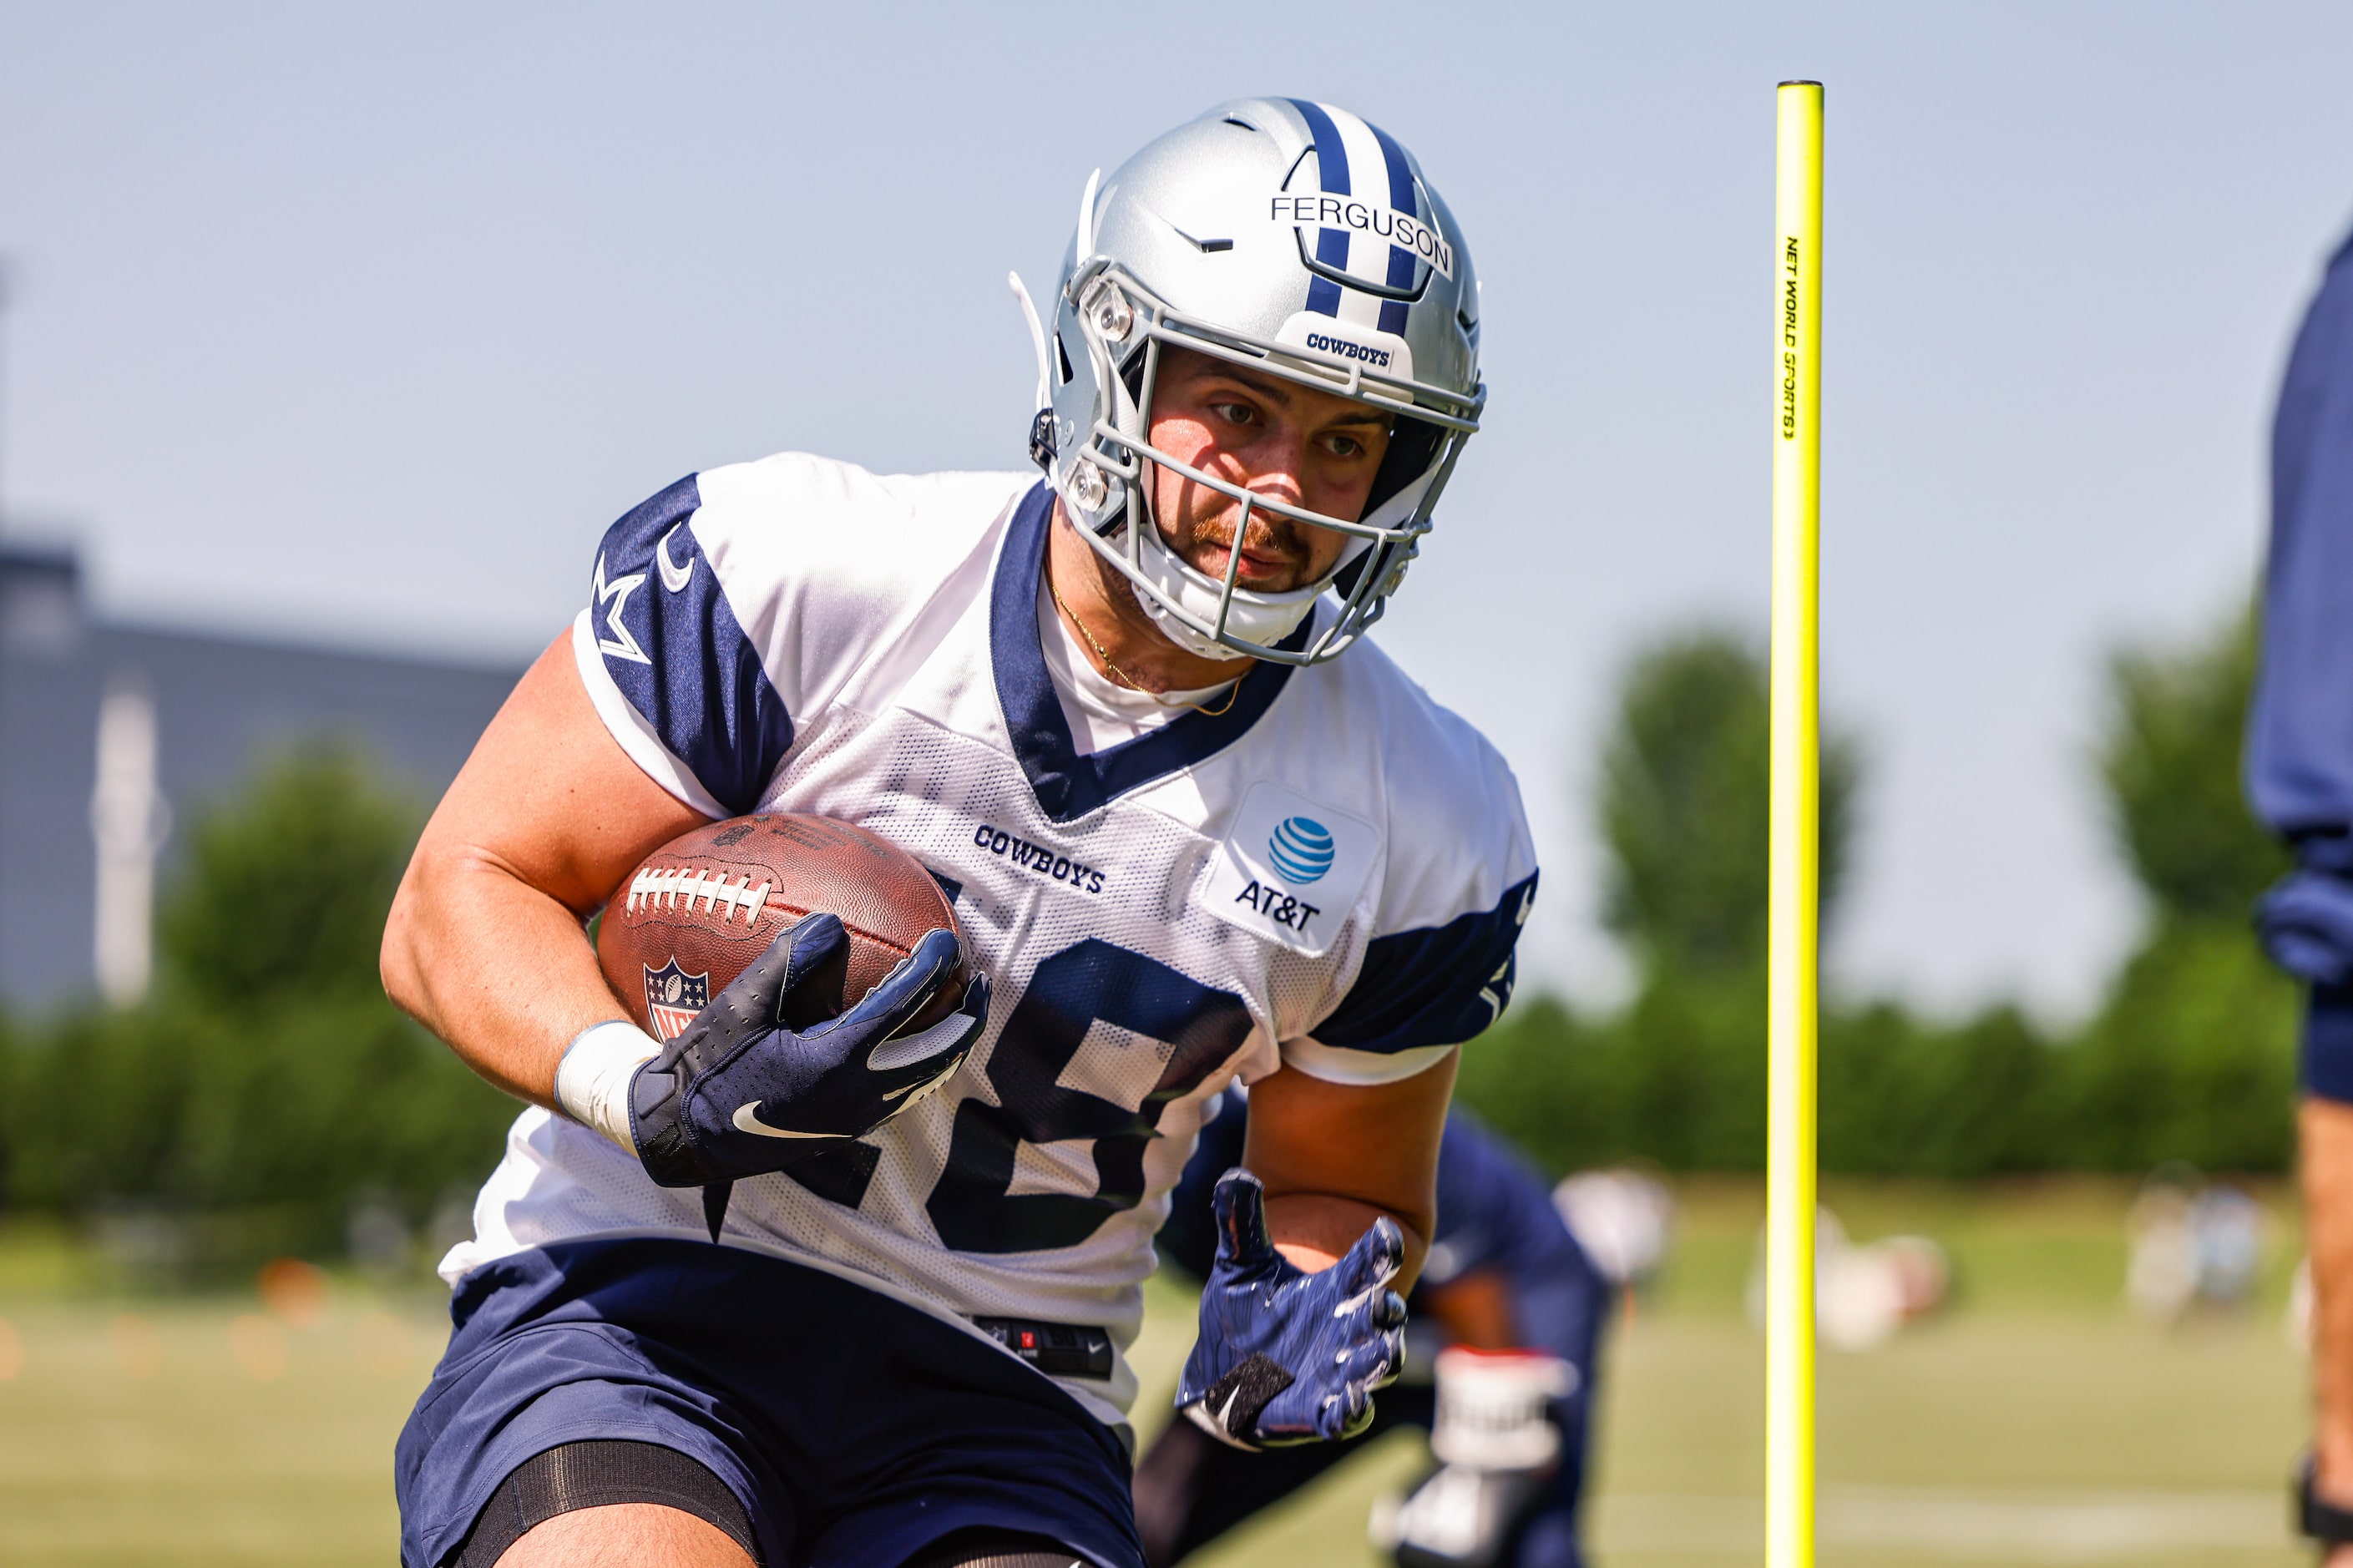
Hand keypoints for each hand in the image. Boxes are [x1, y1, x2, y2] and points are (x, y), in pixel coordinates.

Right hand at [627, 913, 987, 1185]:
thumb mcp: (739, 1006)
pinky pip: (908, 1094)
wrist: (684, 1138)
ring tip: (964, 1009)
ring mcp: (860, 1118)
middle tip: (977, 978)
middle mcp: (861, 1095)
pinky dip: (928, 1064)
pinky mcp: (852, 1130)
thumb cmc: (707, 1066)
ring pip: (931, 1079)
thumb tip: (834, 922)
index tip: (946, 939)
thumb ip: (788, 959)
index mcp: (837, 1061)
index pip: (906, 1005)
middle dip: (969, 1013)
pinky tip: (921, 1043)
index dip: (933, 968)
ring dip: (955, 1042)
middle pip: (942, 1051)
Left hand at [1176, 1168, 1406, 1447]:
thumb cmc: (1245, 1313)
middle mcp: (1346, 1329)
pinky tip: (1352, 1403)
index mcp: (1335, 1290)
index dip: (1380, 1249)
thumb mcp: (1240, 1265)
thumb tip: (1235, 1175)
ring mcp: (1338, 1372)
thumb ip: (1240, 1222)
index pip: (1368, 1264)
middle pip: (1382, 1317)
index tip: (1383, 1231)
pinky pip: (1346, 1415)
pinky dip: (1353, 1411)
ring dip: (1381, 1361)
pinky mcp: (1320, 1411)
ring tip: (1382, 1354)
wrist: (1223, 1375)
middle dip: (1387, 1312)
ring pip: (1375, 1366)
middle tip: (1384, 1305)